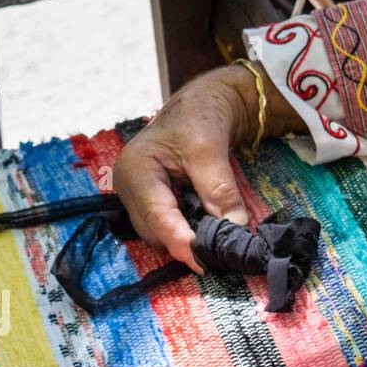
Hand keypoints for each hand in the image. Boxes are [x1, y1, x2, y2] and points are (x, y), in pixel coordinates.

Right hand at [112, 67, 260, 272]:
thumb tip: (235, 226)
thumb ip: (219, 188)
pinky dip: (191, 230)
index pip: (157, 215)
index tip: (203, 260)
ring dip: (190, 238)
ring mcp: (140, 197)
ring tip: (221, 240)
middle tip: (224, 251)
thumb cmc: (200, 117)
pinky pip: (171, 225)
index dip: (180, 241)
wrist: (204, 105)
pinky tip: (211, 229)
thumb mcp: (210, 149)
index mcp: (135, 170)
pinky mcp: (155, 202)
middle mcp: (130, 188)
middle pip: (157, 230)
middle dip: (187, 242)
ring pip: (163, 233)